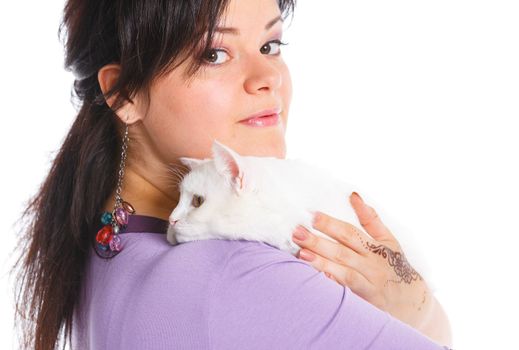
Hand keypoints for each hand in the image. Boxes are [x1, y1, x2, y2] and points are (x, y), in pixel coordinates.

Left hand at [291, 192, 433, 329]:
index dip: (331, 224)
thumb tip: (353, 195)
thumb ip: (370, 219)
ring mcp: (368, 284)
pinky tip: (315, 278)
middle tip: (297, 232)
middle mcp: (371, 265)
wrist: (413, 304)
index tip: (312, 215)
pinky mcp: (365, 301)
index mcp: (375, 247)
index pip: (350, 233)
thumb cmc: (395, 267)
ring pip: (342, 272)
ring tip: (301, 253)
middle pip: (342, 251)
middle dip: (317, 241)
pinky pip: (346, 292)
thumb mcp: (389, 241)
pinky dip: (332, 284)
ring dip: (320, 262)